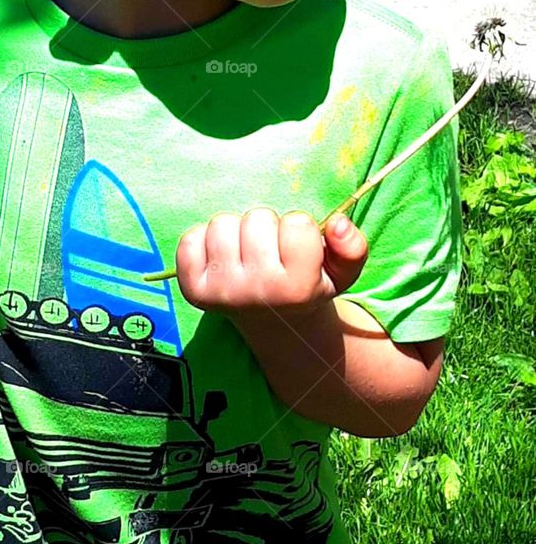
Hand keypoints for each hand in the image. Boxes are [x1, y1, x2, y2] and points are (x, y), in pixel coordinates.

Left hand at [174, 207, 368, 325]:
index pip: (297, 223)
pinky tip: (222, 259)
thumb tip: (336, 222)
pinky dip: (203, 241)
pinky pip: (190, 239)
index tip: (297, 250)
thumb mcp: (341, 273)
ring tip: (247, 253)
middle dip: (267, 228)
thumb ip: (352, 247)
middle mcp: (258, 292)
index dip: (299, 229)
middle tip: (271, 252)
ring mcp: (222, 292)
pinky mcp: (193, 290)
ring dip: (236, 231)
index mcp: (297, 288)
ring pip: (223, 224)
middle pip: (257, 219)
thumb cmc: (307, 288)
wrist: (274, 325)